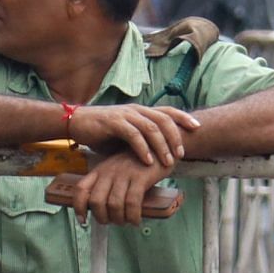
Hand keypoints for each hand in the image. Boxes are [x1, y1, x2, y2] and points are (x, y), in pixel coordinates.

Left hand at [58, 152, 166, 227]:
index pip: (81, 189)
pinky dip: (133, 216)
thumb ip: (108, 185)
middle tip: (111, 222)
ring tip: (125, 222)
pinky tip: (136, 220)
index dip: (78, 207)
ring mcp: (124, 174)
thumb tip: (101, 209)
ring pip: (114, 204)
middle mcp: (109, 171)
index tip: (83, 221)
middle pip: (96, 201)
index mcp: (100, 170)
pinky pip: (132, 202)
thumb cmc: (138, 164)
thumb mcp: (117, 170)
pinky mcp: (140, 177)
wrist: (161, 147)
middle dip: (102, 217)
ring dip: (119, 219)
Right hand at [67, 100, 198, 168]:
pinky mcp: (113, 123)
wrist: (76, 122)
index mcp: (141, 111)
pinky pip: (133, 135)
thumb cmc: (101, 132)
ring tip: (167, 161)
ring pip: (151, 128)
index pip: (167, 111)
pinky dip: (142, 148)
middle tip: (181, 154)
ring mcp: (125, 115)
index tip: (197, 128)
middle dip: (175, 137)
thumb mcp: (125, 136)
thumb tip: (156, 157)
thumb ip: (140, 141)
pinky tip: (147, 161)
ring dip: (161, 145)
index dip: (183, 117)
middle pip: (163, 119)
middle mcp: (136, 110)